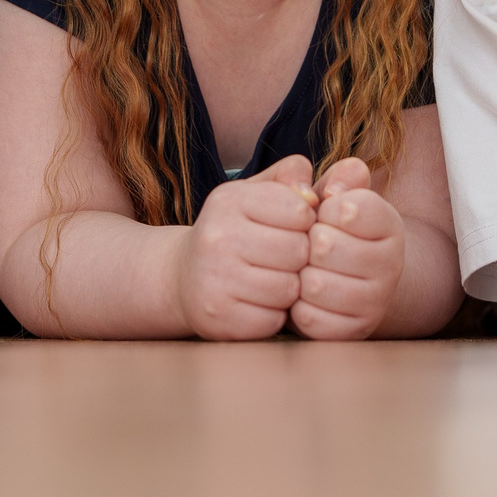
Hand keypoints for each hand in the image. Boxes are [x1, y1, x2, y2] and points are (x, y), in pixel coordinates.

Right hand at [173, 153, 318, 340]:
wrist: (183, 277)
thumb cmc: (235, 230)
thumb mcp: (256, 192)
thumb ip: (291, 175)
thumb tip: (314, 198)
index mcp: (228, 200)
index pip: (300, 211)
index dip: (306, 223)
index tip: (292, 228)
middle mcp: (215, 237)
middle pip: (298, 251)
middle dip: (300, 258)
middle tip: (285, 260)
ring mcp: (213, 280)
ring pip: (289, 289)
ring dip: (289, 289)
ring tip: (273, 280)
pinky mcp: (216, 318)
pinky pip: (272, 321)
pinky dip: (273, 316)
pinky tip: (259, 303)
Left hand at [292, 156, 403, 340]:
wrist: (348, 277)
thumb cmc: (333, 229)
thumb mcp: (336, 197)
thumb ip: (337, 180)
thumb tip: (333, 190)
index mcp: (389, 224)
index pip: (346, 207)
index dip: (323, 210)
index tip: (324, 214)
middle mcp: (392, 265)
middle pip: (325, 246)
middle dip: (306, 242)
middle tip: (309, 244)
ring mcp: (376, 302)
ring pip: (316, 284)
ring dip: (299, 275)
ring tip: (304, 269)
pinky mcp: (354, 332)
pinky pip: (310, 317)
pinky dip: (297, 307)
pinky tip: (303, 296)